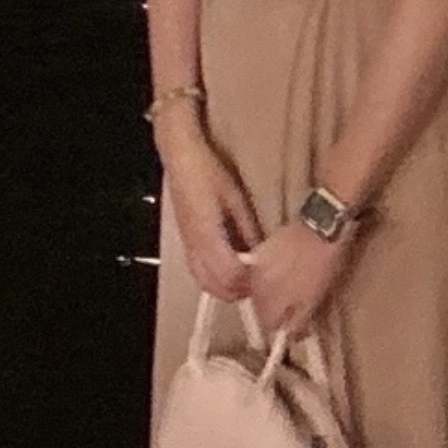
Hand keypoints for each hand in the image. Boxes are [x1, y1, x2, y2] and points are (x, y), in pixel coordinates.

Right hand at [159, 114, 260, 301]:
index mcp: (207, 234)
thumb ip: (247, 227)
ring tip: (245, 278)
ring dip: (224, 288)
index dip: (249, 282)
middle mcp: (193, 245)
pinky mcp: (184, 241)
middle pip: (215, 286)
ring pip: (203, 282)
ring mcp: (186, 244)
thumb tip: (262, 252)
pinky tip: (229, 267)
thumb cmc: (208, 171)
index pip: (229, 274)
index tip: (267, 277)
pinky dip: (214, 279)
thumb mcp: (235, 197)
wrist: (180, 157)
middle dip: (237, 291)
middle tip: (259, 282)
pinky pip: (197, 271)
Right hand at [240, 218, 349, 341]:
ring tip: (291, 287)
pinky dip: (269, 276)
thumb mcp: (314, 299)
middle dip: (272, 310)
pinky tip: (287, 270)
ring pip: (257, 288)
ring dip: (270, 293)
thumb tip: (287, 337)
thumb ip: (297, 322)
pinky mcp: (261, 247)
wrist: (320, 226)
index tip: (291, 324)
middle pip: (258, 306)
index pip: (266, 324)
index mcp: (267, 297)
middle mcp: (255, 282)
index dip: (279, 326)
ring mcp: (256, 263)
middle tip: (293, 306)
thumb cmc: (320, 265)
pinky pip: (260, 272)